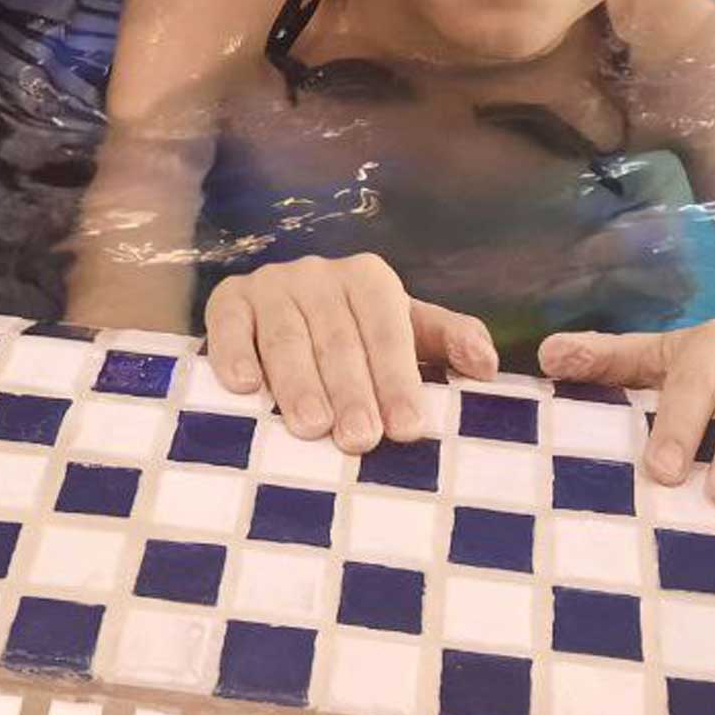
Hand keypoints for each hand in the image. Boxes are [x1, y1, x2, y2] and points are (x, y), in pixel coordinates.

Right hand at [205, 254, 497, 451]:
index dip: (398, 380)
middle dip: (351, 391)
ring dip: (298, 383)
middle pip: (338, 339)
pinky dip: (235, 355)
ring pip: (286, 337)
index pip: (387, 330)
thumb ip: (449, 343)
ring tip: (311, 427)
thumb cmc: (356, 336)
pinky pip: (230, 327)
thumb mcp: (406, 333)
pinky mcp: (227, 300)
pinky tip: (245, 387)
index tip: (408, 429)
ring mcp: (271, 285)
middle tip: (360, 439)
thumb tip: (487, 366)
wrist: (279, 313)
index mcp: (369, 279)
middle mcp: (319, 275)